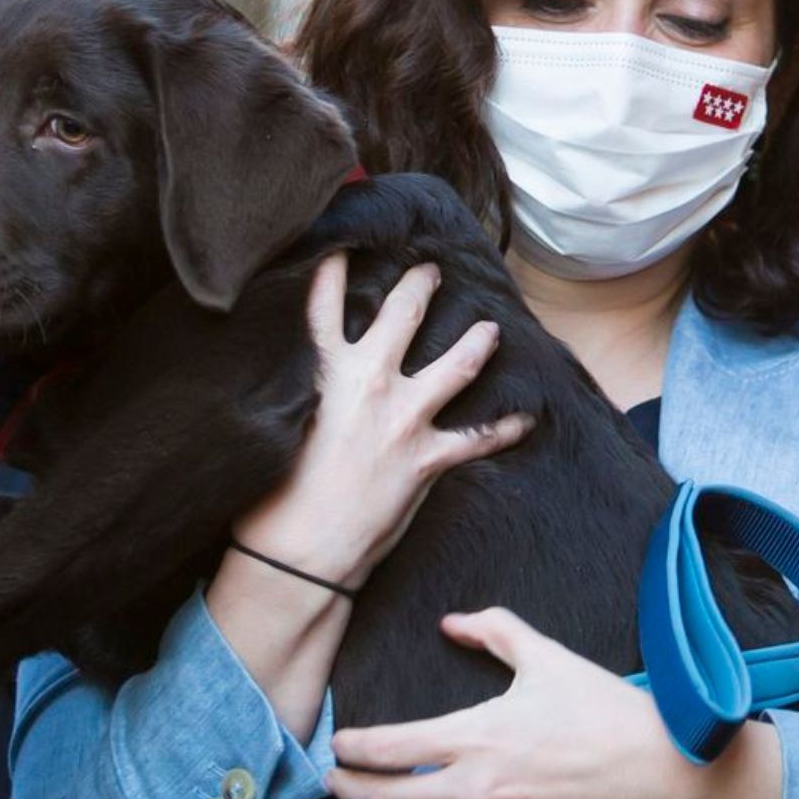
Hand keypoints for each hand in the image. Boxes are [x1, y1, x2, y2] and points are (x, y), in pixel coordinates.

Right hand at [233, 254, 534, 588]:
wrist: (299, 554)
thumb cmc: (272, 497)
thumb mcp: (271, 426)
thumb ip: (294, 391)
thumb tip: (298, 377)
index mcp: (324, 373)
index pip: (324, 307)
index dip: (334, 270)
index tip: (345, 244)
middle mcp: (369, 383)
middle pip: (402, 317)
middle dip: (420, 287)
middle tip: (432, 270)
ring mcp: (404, 419)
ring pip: (456, 365)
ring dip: (477, 343)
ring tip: (490, 328)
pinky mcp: (427, 460)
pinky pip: (478, 438)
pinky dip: (505, 428)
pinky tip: (527, 419)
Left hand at [325, 609, 782, 798]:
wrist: (667, 774)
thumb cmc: (608, 715)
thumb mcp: (549, 660)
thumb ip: (495, 633)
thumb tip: (452, 623)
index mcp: (478, 738)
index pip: (391, 748)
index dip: (352, 749)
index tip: (337, 744)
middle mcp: (479, 791)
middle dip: (352, 790)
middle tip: (336, 780)